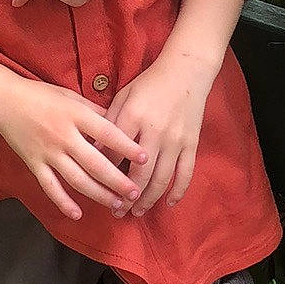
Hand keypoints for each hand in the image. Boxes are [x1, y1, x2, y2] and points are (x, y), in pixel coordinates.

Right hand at [0, 80, 146, 220]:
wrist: (4, 100)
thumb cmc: (41, 95)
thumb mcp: (72, 96)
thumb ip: (95, 112)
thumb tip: (120, 124)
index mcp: (76, 115)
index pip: (107, 133)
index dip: (126, 147)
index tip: (145, 159)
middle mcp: (63, 136)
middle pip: (95, 164)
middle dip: (117, 181)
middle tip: (135, 193)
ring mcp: (48, 152)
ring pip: (77, 179)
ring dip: (99, 194)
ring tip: (116, 204)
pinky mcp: (34, 163)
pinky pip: (50, 187)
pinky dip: (63, 202)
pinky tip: (77, 214)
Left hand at [106, 57, 213, 215]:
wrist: (185, 71)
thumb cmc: (148, 84)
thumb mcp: (122, 97)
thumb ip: (108, 123)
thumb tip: (92, 150)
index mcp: (133, 117)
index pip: (114, 153)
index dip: (103, 174)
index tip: (95, 189)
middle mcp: (155, 132)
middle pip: (138, 174)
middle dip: (126, 197)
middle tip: (116, 211)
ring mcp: (176, 140)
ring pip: (161, 179)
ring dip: (148, 199)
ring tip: (137, 212)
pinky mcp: (192, 143)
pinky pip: (186, 173)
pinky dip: (178, 191)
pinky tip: (168, 203)